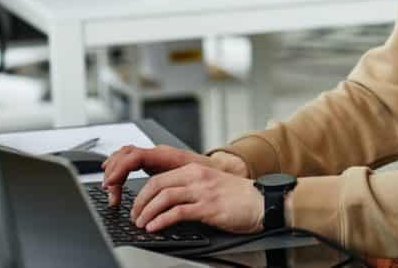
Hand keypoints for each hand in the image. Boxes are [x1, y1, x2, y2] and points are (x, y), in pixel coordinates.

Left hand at [129, 163, 263, 234]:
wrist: (262, 201)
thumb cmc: (239, 197)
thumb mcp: (211, 185)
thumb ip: (191, 188)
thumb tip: (167, 202)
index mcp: (196, 170)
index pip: (160, 177)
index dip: (143, 193)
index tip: (137, 206)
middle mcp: (197, 177)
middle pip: (157, 185)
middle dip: (140, 202)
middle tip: (135, 216)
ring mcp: (203, 191)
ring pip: (164, 197)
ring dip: (147, 212)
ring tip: (141, 224)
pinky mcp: (208, 207)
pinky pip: (178, 212)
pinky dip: (162, 221)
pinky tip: (155, 227)